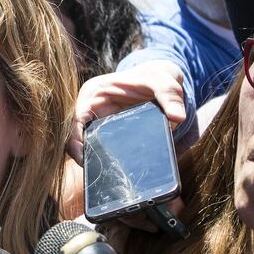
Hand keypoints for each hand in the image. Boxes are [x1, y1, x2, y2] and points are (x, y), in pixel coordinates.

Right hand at [67, 61, 185, 163]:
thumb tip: (178, 117)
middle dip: (82, 156)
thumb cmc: (156, 77)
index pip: (75, 120)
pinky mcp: (105, 133)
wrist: (159, 81)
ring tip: (104, 176)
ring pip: (84, 146)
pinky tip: (113, 172)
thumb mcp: (164, 81)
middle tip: (96, 173)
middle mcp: (90, 109)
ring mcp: (97, 122)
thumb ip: (170, 96)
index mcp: (94, 93)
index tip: (85, 158)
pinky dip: (101, 160)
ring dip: (91, 161)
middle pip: (75, 137)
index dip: (75, 141)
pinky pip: (97, 149)